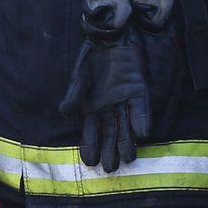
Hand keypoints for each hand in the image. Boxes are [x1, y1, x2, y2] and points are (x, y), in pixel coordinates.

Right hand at [59, 35, 149, 171]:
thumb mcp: (80, 77)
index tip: (90, 162)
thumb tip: (64, 113)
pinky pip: (141, 109)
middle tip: (110, 169)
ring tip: (128, 159)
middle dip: (110, 151)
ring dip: (128, 142)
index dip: (90, 146)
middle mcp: (110, 109)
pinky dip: (141, 120)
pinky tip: (143, 134)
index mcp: (93, 108)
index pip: (90, 132)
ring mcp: (125, 102)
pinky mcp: (139, 92)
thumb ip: (74, 95)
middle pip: (110, 134)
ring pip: (127, 127)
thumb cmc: (91, 58)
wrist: (109, 38)